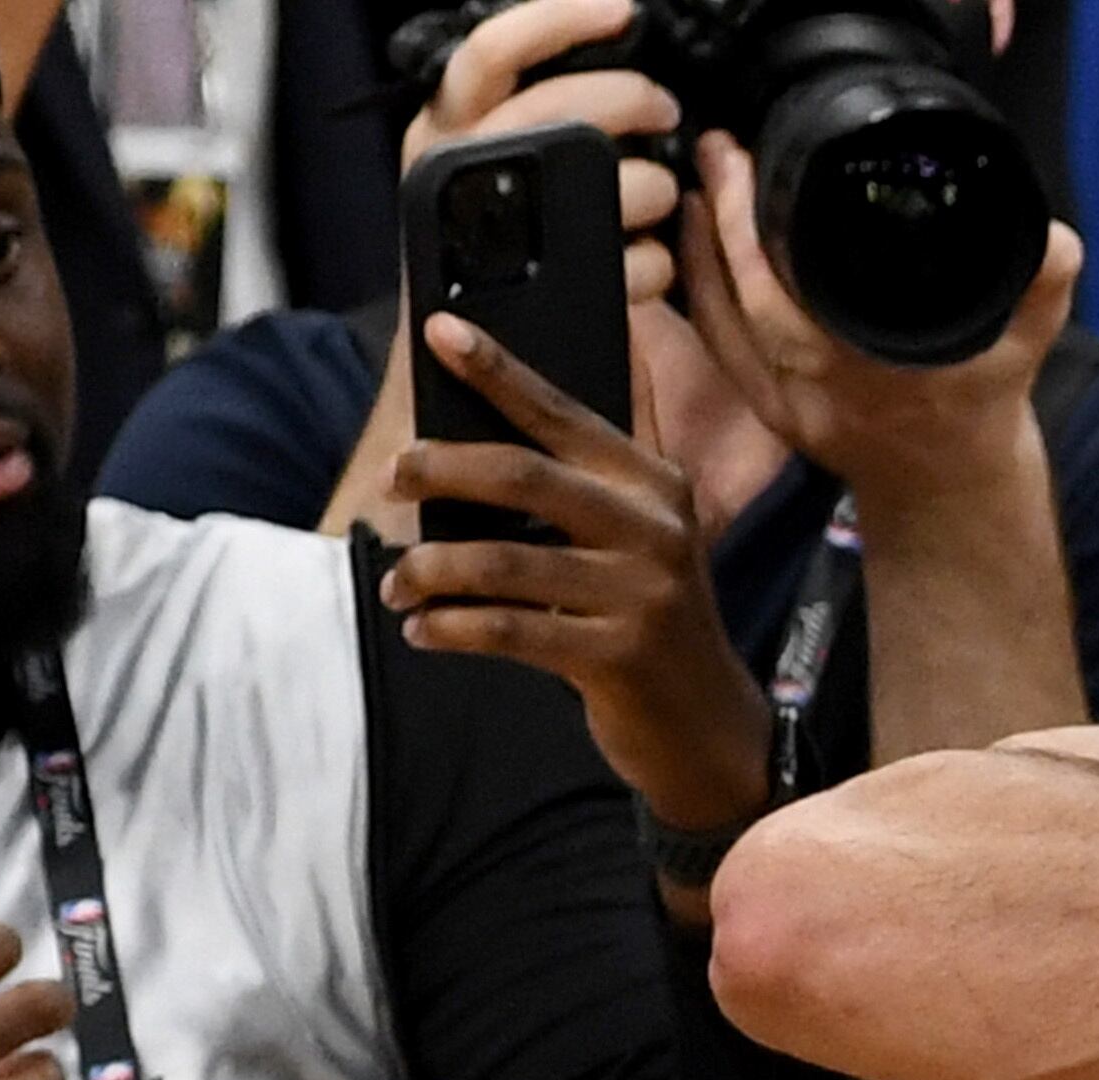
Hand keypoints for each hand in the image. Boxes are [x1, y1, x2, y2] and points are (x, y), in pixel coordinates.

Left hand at [384, 316, 769, 829]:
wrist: (706, 727)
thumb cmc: (651, 621)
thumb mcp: (645, 536)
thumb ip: (596, 472)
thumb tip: (520, 397)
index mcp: (653, 483)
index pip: (562, 413)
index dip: (498, 370)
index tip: (440, 332)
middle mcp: (654, 529)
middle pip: (524, 476)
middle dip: (442, 468)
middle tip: (391, 477)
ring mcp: (639, 595)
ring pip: (505, 562)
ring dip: (434, 568)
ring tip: (398, 581)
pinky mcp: (617, 656)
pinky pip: (510, 630)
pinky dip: (453, 627)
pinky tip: (423, 629)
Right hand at [402, 0, 684, 311]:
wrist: (451, 354)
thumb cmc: (485, 241)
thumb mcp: (488, 159)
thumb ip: (532, 113)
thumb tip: (610, 64)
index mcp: (447, 123)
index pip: (494, 52)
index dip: (558, 21)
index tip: (622, 12)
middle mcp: (455, 165)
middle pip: (560, 108)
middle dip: (630, 99)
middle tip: (665, 108)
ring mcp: (494, 231)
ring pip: (599, 180)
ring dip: (650, 186)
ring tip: (657, 196)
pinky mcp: (532, 298)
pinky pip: (621, 264)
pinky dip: (651, 263)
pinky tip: (651, 263)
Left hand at [673, 131, 1080, 506]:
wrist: (950, 492)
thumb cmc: (980, 416)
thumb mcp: (1024, 349)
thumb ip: (1042, 287)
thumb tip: (1056, 240)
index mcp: (869, 375)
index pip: (786, 298)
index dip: (754, 228)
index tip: (748, 159)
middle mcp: (818, 394)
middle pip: (743, 304)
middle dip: (722, 221)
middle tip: (719, 149)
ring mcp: (788, 407)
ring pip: (721, 327)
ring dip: (701, 254)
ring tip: (699, 184)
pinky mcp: (773, 411)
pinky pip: (722, 349)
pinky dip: (703, 294)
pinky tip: (698, 243)